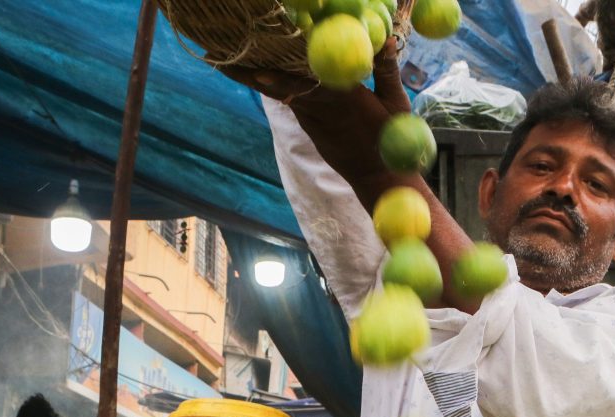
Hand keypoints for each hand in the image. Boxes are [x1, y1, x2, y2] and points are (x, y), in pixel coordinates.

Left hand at [224, 40, 411, 201]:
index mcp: (343, 101)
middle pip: (280, 89)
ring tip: (229, 60)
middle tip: (218, 57)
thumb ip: (387, 70)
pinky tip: (259, 73)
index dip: (278, 79)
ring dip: (255, 79)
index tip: (254, 69)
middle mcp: (321, 111)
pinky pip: (292, 103)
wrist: (379, 178)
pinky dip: (275, 87)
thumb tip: (386, 40)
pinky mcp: (312, 129)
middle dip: (249, 74)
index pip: (305, 87)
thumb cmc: (392, 141)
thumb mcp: (396, 104)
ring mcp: (313, 123)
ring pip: (281, 95)